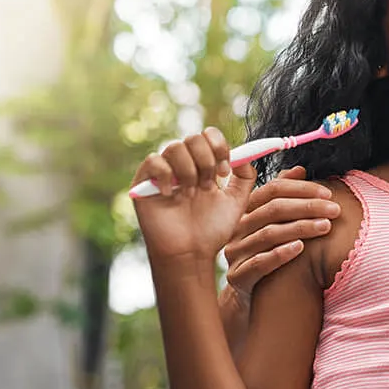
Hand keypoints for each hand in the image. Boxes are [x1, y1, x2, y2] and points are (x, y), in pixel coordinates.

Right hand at [130, 129, 250, 266]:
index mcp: (202, 165)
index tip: (225, 170)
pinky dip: (165, 176)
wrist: (190, 253)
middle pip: (193, 138)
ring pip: (175, 147)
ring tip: (190, 193)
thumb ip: (245, 177)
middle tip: (209, 184)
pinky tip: (171, 195)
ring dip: (189, 171)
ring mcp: (162, 172)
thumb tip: (244, 155)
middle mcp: (182, 164)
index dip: (219, 146)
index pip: (208, 135)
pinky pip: (154, 161)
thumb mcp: (236, 202)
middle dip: (206, 160)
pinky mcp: (143, 182)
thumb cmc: (211, 230)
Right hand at [221, 166, 339, 299]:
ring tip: (325, 227)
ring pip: (268, 234)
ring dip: (299, 228)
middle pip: (272, 210)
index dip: (300, 188)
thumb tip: (300, 170)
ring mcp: (235, 253)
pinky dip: (281, 254)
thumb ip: (283, 196)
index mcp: (246, 211)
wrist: (251, 299)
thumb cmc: (267, 254)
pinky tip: (301, 249)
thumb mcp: (274, 224)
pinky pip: (259, 263)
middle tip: (334, 210)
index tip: (327, 192)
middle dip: (306, 207)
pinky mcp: (237, 277)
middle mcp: (237, 229)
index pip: (271, 190)